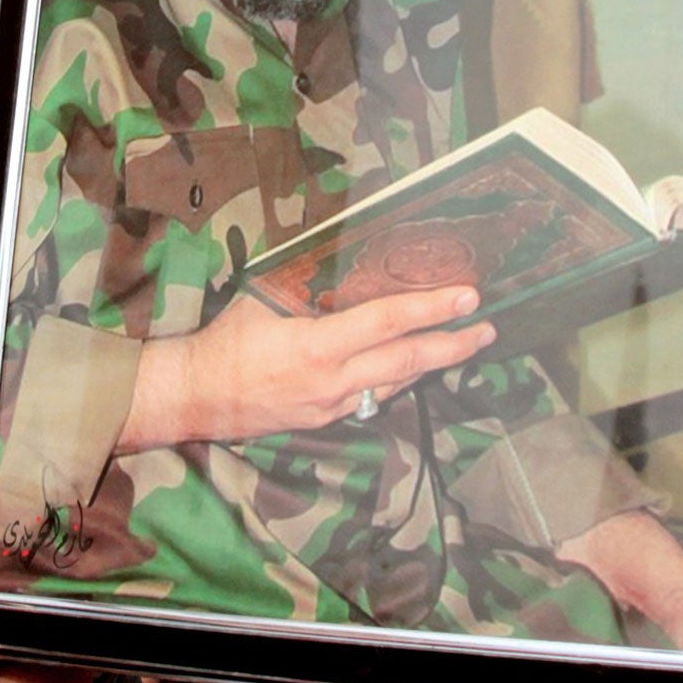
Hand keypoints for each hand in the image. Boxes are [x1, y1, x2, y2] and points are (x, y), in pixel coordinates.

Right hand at [121, 288, 494, 449]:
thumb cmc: (223, 344)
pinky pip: (371, 397)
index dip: (430, 309)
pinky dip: (395, 379)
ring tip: (461, 345)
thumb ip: (302, 288)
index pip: (387, 324)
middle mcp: (332, 381)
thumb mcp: (262, 302)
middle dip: (453, 345)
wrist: (195, 397)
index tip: (467, 297)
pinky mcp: (324, 420)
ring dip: (431, 364)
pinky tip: (409, 367)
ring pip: (395, 383)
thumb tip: (337, 262)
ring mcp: (331, 405)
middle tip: (487, 328)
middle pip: (408, 362)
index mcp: (317, 347)